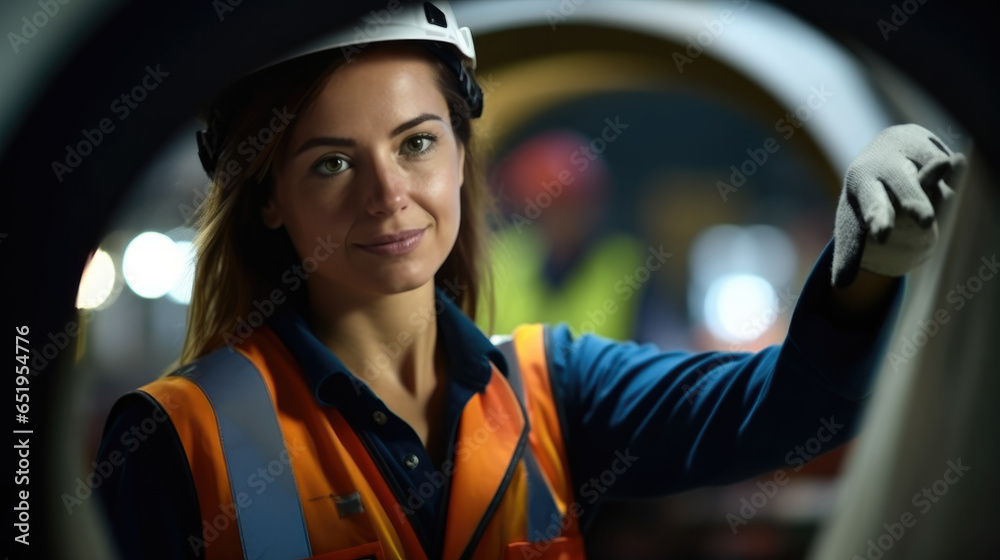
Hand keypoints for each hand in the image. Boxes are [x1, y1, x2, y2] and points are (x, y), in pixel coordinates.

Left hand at [831, 124, 964, 287]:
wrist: (886, 148)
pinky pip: (950, 171)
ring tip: (927, 214)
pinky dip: (950, 183)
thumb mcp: (854, 221)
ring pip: (932, 184)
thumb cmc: (867, 196)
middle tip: (925, 222)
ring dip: (937, 199)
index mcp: (860, 184)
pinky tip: (947, 180)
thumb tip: (840, 287)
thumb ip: (850, 251)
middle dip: (913, 201)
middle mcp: (883, 166)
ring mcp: (909, 155)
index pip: (870, 205)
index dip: (877, 219)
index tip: (882, 236)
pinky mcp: (933, 148)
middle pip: (903, 187)